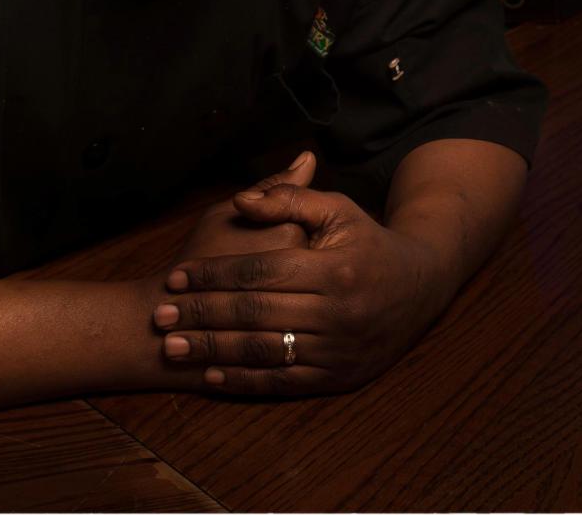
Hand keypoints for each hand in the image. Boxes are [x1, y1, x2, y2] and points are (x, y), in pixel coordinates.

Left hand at [150, 156, 455, 395]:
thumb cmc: (369, 243)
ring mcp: (337, 348)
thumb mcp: (338, 209)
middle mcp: (336, 312)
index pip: (259, 272)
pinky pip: (283, 381)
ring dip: (212, 351)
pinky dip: (244, 381)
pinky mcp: (338, 376)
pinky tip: (212, 376)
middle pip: (254, 314)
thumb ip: (288, 200)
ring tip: (172, 348)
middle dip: (201, 315)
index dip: (213, 275)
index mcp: (333, 268)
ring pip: (263, 352)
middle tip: (159, 317)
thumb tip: (240, 200)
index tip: (176, 277)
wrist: (422, 287)